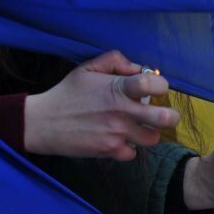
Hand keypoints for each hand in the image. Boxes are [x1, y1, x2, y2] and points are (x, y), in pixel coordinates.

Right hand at [24, 50, 179, 160]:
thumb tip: (139, 67)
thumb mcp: (88, 68)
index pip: (153, 85)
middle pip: (165, 118)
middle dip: (171, 116)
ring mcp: (116, 133)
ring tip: (138, 126)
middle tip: (165, 114)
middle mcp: (120, 112)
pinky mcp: (109, 151)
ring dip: (148, 132)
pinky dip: (128, 147)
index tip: (156, 88)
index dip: (161, 85)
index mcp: (117, 88)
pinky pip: (133, 153)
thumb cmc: (68, 93)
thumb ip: (116, 60)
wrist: (43, 123)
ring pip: (153, 138)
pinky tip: (118, 139)